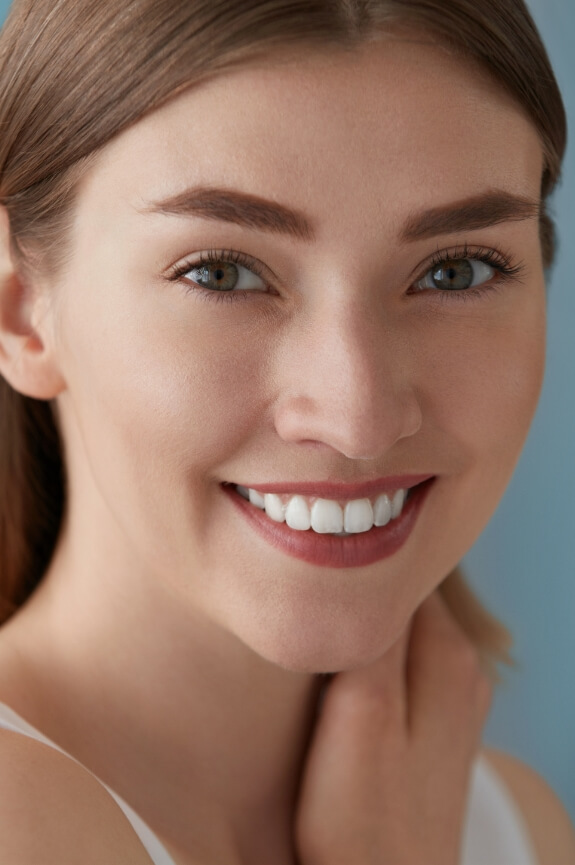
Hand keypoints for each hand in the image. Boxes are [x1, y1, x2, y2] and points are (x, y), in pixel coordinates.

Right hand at [295, 590, 491, 864]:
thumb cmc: (362, 815)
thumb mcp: (362, 711)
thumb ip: (374, 635)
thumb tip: (375, 570)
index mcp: (449, 651)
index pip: (404, 572)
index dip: (359, 570)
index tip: (315, 579)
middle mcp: (463, 666)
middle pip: (404, 600)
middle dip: (360, 599)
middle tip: (309, 610)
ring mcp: (453, 698)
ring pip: (401, 633)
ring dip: (362, 632)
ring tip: (318, 644)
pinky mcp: (435, 726)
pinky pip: (402, 667)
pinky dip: (372, 663)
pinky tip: (341, 684)